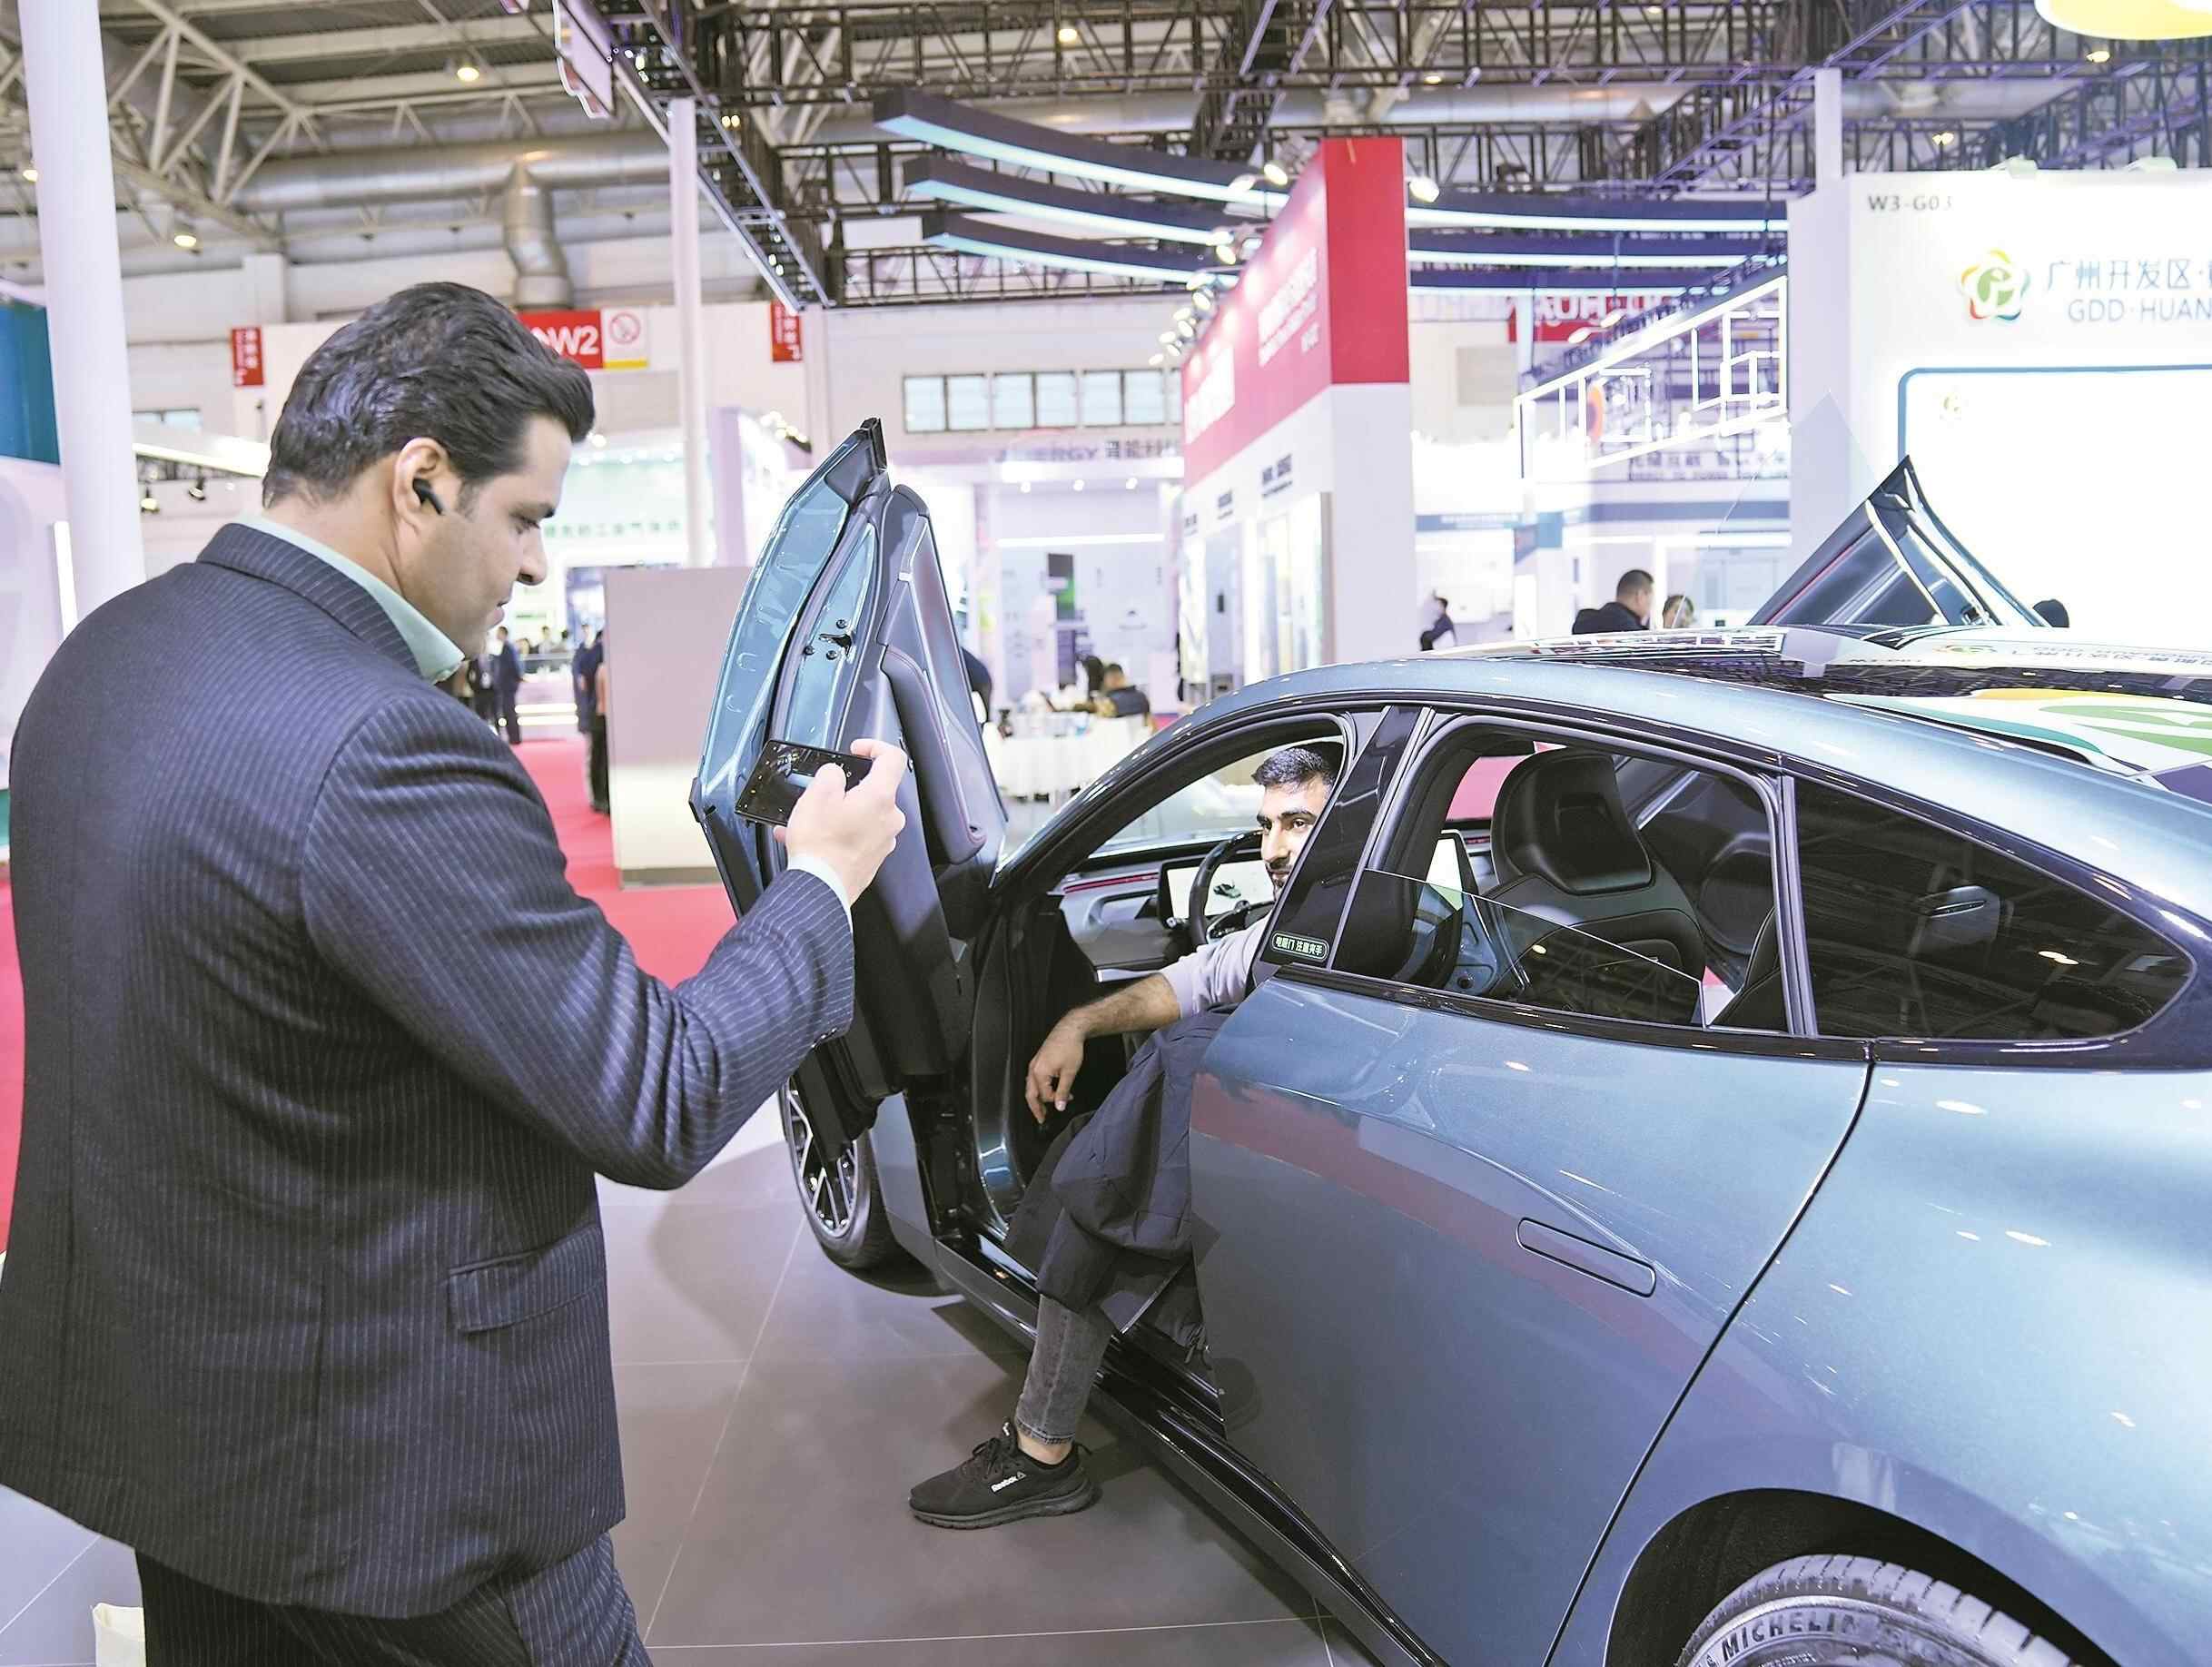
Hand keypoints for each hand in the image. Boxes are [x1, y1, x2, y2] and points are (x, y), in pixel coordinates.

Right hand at [775, 739, 907, 902]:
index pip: (893, 758)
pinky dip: (835, 831)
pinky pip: (855, 835)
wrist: (821, 888)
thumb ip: (831, 774)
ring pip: (860, 814)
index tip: (858, 751)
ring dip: (836, 812)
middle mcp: (888, 819)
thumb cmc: (821, 847)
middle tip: (822, 792)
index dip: (875, 746)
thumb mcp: (817, 795)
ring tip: (807, 818)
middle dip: (847, 787)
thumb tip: (835, 775)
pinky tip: (809, 837)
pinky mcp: (872, 857)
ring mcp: (882, 840)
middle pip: (874, 789)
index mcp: (879, 798)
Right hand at [1024, 1021, 1085, 1122]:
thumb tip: (1060, 1106)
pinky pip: (1033, 1079)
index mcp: (1039, 1072)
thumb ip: (1063, 1091)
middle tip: (1041, 1119)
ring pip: (1031, 1087)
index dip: (1056, 1100)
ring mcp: (1034, 1064)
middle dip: (1036, 1108)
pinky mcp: (1038, 1060)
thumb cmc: (1070, 1047)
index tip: (1068, 1099)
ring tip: (1043, 1109)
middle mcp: (1033, 1068)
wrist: (1070, 1029)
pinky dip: (1038, 1088)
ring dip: (1037, 1098)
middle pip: (1030, 1094)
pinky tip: (1045, 1091)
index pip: (1045, 1095)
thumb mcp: (1070, 1072)